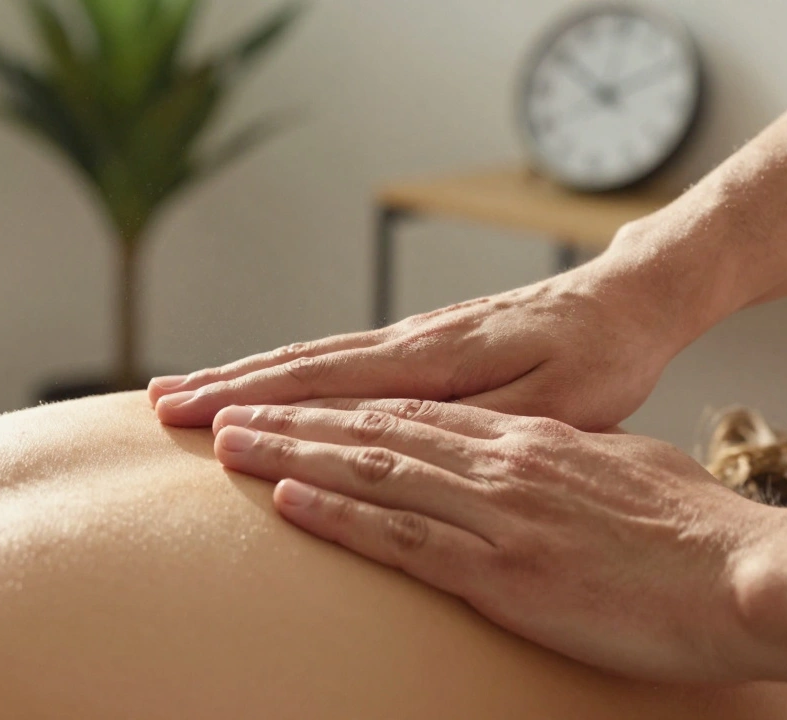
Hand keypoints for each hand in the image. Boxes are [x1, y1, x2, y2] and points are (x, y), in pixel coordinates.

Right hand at [149, 259, 688, 429]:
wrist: (628, 301)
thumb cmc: (599, 361)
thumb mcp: (555, 404)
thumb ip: (474, 420)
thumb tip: (393, 433)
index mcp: (436, 361)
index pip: (324, 385)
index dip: (255, 403)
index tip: (193, 420)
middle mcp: (411, 342)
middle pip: (300, 364)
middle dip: (226, 385)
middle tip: (159, 405)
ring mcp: (413, 338)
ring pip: (313, 357)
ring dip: (247, 375)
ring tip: (189, 390)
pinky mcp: (424, 342)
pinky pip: (340, 358)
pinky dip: (290, 371)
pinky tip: (269, 384)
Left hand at [209, 399, 781, 682]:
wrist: (747, 574)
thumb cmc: (696, 529)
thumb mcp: (624, 469)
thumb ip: (570, 460)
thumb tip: (548, 460)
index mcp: (527, 437)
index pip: (410, 412)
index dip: (337, 405)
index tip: (284, 400)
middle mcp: (500, 461)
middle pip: (372, 429)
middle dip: (289, 418)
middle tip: (221, 409)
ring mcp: (498, 511)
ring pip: (372, 470)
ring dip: (292, 456)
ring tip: (228, 446)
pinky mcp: (503, 570)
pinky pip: (404, 535)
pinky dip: (340, 515)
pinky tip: (290, 501)